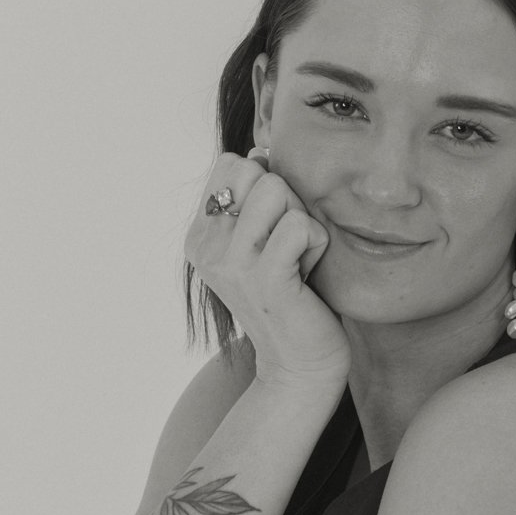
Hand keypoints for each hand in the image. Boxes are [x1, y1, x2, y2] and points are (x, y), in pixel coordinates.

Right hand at [184, 151, 351, 391]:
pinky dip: (316, 242)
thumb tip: (258, 151)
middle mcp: (207, 249)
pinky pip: (299, 224)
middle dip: (285, 198)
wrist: (299, 362)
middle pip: (254, 171)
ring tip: (298, 257)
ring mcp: (232, 265)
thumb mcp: (262, 241)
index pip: (230, 164)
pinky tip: (308, 271)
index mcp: (200, 236)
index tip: (271, 229)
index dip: (264, 183)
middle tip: (289, 243)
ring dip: (301, 218)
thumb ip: (254, 198)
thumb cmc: (291, 294)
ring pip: (276, 190)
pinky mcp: (266, 281)